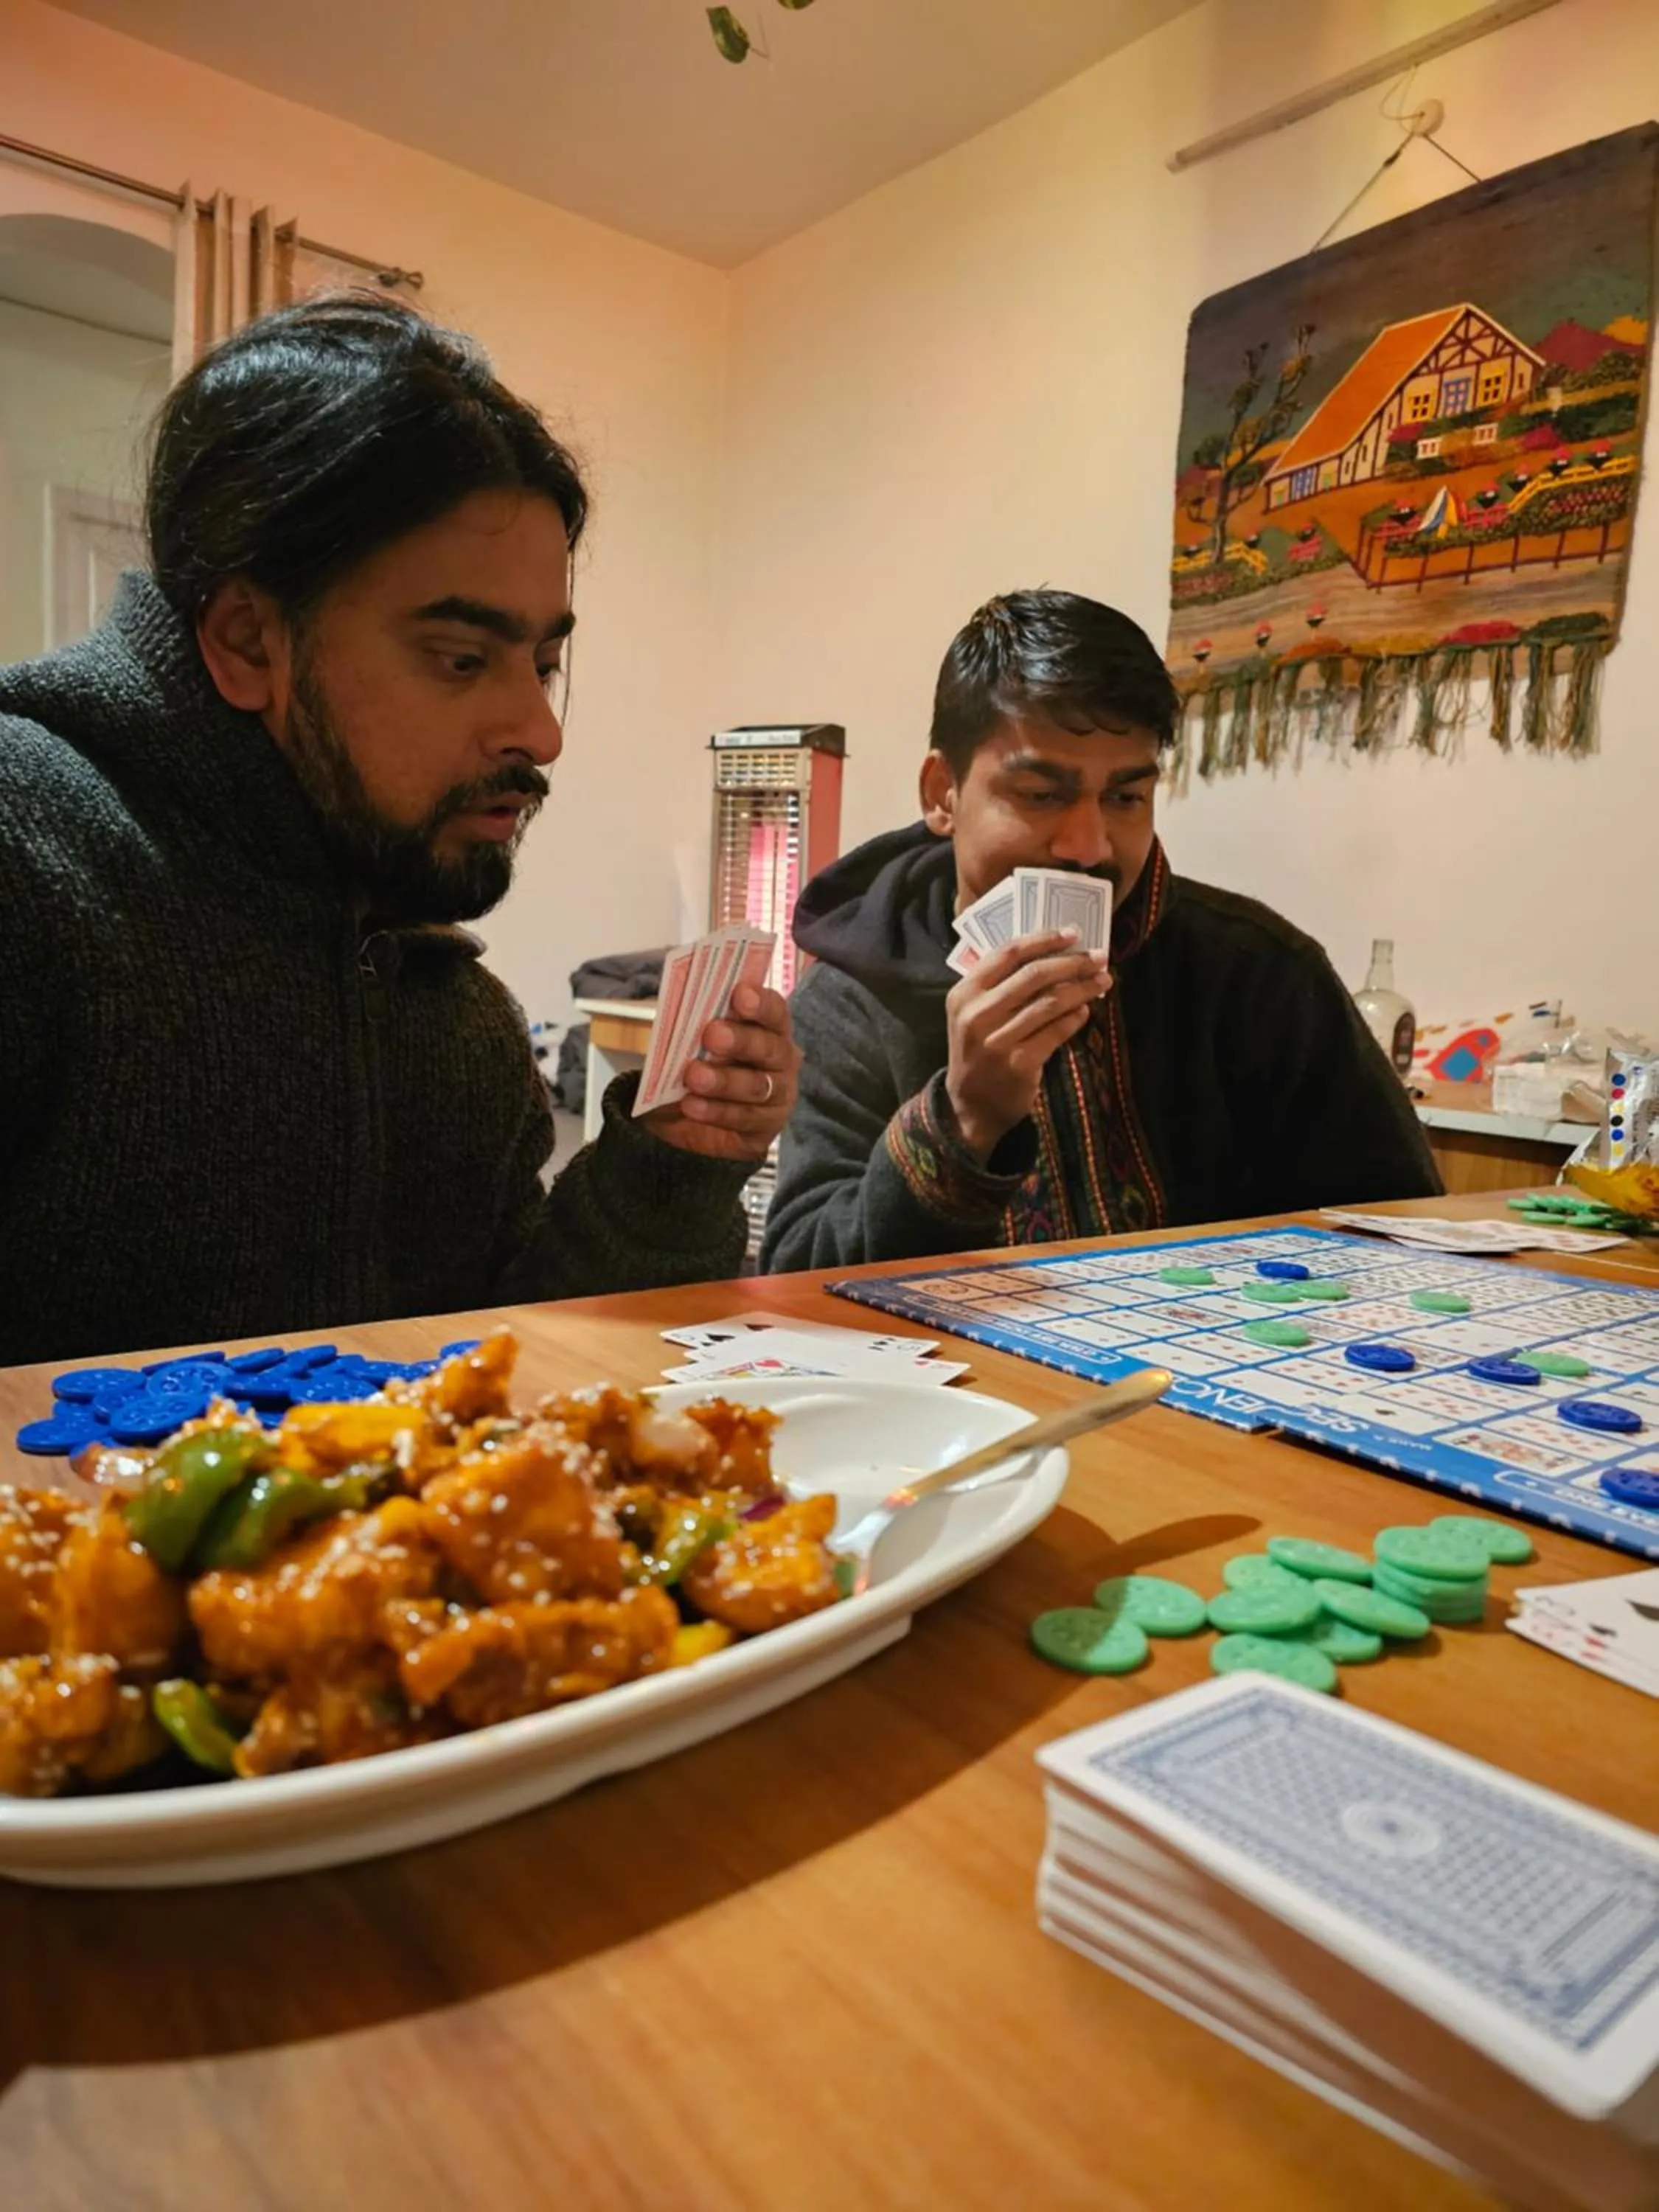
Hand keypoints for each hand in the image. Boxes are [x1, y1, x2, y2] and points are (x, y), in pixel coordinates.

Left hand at [644, 983, 800, 1164]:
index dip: (761, 1003)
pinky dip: (716, 1112)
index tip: (739, 994)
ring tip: (694, 1076)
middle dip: (741, 1041)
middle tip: (712, 1035)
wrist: (686, 1118)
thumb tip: (680, 1014)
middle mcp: (782, 1060)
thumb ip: (695, 1027)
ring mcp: (778, 1096)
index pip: (775, 1011)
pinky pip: (744, 1119)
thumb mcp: (691, 1043)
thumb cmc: (698, 1064)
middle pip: (769, 1048)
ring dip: (724, 1081)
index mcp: (769, 1029)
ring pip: (757, 1087)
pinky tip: (691, 1105)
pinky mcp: (766, 1127)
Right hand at [946, 930, 1111, 1162]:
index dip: (1043, 939)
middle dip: (1072, 962)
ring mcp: (998, 1040)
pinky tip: (1086, 1010)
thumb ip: (1001, 985)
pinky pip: (1056, 1031)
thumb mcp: (974, 1013)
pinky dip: (1075, 1017)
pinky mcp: (1019, 1062)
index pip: (1008, 953)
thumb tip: (1055, 954)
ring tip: (1102, 981)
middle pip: (1034, 975)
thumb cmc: (979, 1050)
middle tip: (1099, 957)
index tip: (1072, 933)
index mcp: (965, 992)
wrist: (971, 1104)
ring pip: (1050, 1002)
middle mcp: (977, 1013)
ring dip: (1082, 988)